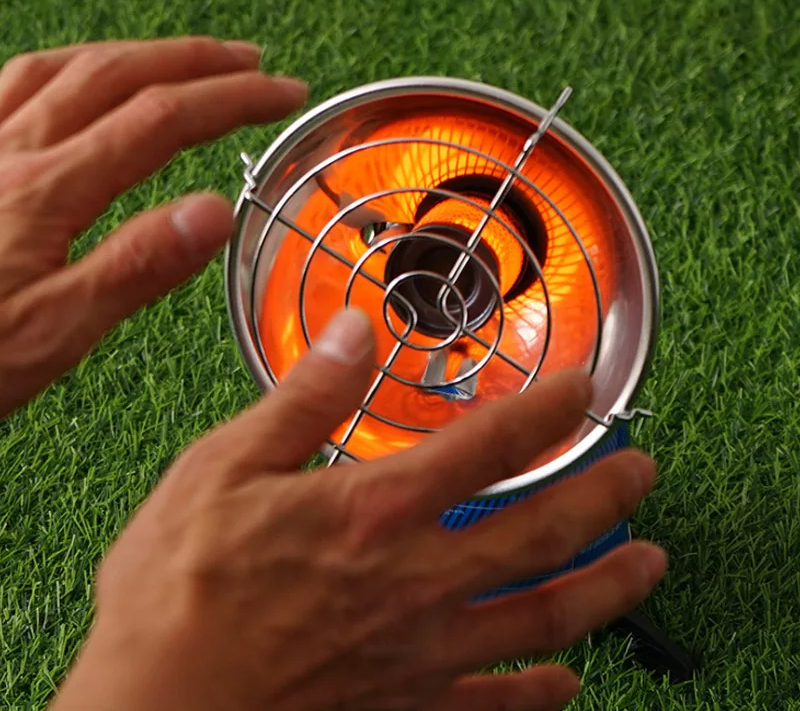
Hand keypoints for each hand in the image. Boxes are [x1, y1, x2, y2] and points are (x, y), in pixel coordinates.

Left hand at [0, 36, 306, 418]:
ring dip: (138, 54)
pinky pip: (16, 85)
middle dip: (197, 60)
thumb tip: (215, 210)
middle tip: (253, 63)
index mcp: (47, 190)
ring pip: (68, 67)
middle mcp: (13, 151)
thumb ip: (135, 267)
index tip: (283, 94)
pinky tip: (83, 82)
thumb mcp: (54, 333)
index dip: (232, 98)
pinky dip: (68, 68)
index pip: (161, 119)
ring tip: (185, 60)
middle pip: (120, 73)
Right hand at [50, 308, 665, 710]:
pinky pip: (493, 709)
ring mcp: (418, 654)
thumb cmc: (173, 592)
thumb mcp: (221, 468)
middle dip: (602, 495)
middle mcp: (414, 581)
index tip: (582, 386)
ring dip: (606, 587)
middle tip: (643, 471)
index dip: (546, 409)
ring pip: (542, 618)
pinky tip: (568, 681)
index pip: (488, 444)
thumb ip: (304, 399)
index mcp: (374, 510)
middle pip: (539, 531)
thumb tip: (355, 331)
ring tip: (649, 563)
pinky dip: (539, 695)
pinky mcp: (402, 709)